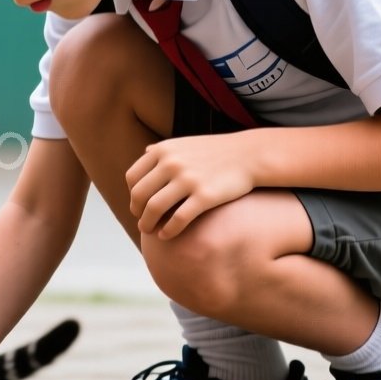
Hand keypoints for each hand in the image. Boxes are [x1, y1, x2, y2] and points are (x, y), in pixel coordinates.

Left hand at [127, 134, 256, 239]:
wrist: (248, 156)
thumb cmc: (214, 152)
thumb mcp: (185, 143)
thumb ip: (164, 149)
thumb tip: (145, 152)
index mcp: (164, 150)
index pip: (133, 178)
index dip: (132, 195)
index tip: (138, 205)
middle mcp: (172, 163)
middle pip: (140, 195)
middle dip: (137, 212)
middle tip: (142, 222)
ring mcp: (188, 180)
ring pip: (154, 208)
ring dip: (147, 224)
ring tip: (150, 231)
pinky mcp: (205, 196)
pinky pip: (178, 219)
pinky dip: (168, 231)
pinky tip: (166, 236)